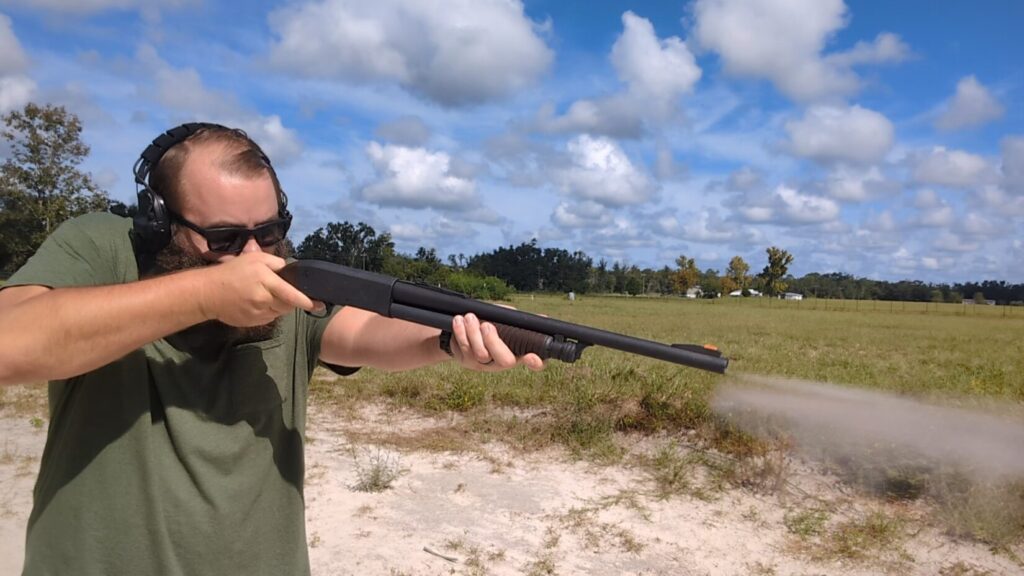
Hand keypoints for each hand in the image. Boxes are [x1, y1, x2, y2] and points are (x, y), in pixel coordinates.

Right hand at [196, 252, 321, 326]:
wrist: (207, 293)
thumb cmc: (231, 272)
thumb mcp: (254, 258)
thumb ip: (276, 263)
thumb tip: (291, 271)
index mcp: (265, 280)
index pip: (290, 293)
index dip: (306, 300)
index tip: (319, 304)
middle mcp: (263, 299)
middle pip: (288, 304)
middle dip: (291, 299)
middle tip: (284, 291)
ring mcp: (258, 313)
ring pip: (280, 311)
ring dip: (280, 305)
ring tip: (266, 294)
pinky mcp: (253, 323)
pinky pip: (270, 317)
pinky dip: (270, 311)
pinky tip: (258, 302)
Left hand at [450, 313, 543, 371]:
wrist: (463, 332)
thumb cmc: (490, 325)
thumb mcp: (505, 320)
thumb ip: (517, 320)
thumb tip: (542, 318)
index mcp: (517, 352)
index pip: (535, 363)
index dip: (535, 362)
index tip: (532, 356)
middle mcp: (502, 362)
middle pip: (505, 361)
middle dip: (495, 342)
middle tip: (487, 325)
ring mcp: (484, 364)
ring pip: (481, 354)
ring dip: (474, 333)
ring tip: (470, 317)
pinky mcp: (466, 361)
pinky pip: (463, 349)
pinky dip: (460, 333)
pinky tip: (458, 321)